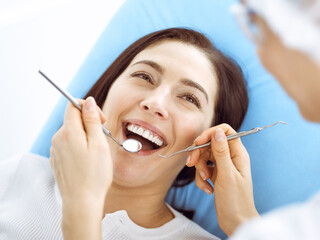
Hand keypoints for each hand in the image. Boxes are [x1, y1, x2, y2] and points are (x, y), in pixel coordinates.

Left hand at [50, 97, 111, 238]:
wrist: (82, 202)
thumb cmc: (94, 176)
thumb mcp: (99, 144)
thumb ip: (92, 120)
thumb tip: (89, 102)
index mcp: (68, 132)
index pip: (73, 105)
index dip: (89, 108)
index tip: (101, 119)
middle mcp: (58, 139)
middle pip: (73, 119)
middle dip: (89, 123)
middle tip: (102, 138)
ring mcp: (55, 150)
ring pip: (72, 132)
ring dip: (85, 135)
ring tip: (96, 152)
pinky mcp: (57, 159)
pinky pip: (68, 144)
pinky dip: (79, 146)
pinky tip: (87, 160)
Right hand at [187, 124, 258, 235]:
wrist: (236, 222)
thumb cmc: (236, 200)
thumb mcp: (227, 174)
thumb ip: (221, 152)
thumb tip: (218, 131)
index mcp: (238, 154)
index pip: (225, 132)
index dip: (210, 133)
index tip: (198, 142)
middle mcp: (231, 157)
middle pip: (210, 144)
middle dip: (199, 154)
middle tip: (191, 164)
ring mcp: (223, 166)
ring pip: (205, 157)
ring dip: (200, 169)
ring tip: (204, 181)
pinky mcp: (216, 175)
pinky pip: (204, 170)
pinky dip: (202, 179)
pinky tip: (207, 189)